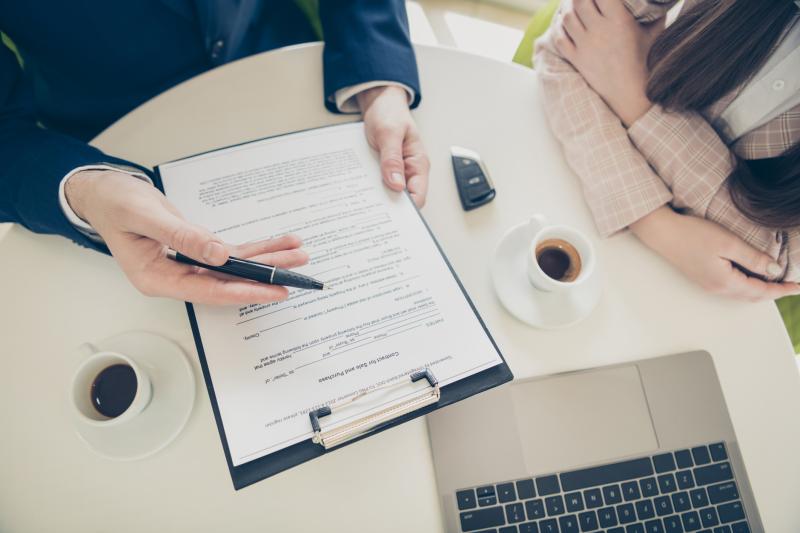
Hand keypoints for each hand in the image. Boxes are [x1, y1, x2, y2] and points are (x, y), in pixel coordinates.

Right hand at [65, 169, 307, 303]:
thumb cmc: (115, 204)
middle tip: (297, 272)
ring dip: (266, 260)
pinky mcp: (196, 252)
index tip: (273, 291)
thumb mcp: (144, 217)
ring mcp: (187, 266)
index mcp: (157, 279)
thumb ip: (182, 236)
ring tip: (297, 254)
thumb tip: (218, 254)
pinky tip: (278, 244)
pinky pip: (232, 254)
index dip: (243, 291)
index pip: (208, 290)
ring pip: (235, 268)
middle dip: (264, 276)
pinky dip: (255, 248)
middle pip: (228, 282)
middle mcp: (175, 277)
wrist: (105, 193)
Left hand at [357, 85, 429, 206]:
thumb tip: (397, 185)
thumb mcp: (389, 133)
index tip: (390, 215)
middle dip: (390, 206)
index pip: (418, 196)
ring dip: (379, 197)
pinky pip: (380, 184)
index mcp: (418, 163)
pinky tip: (361, 190)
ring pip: (390, 193)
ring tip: (364, 202)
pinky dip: (372, 188)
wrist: (379, 102)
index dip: (407, 210)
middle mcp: (410, 171)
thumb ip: (392, 159)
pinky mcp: (385, 170)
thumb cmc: (389, 113)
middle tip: (371, 211)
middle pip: (404, 199)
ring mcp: (397, 171)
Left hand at [554, 0, 660, 125]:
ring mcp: (585, 46)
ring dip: (567, 7)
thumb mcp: (654, 34)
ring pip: (567, 18)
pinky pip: (560, 38)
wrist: (631, 94)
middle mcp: (599, 31)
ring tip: (572, 3)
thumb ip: (655, 14)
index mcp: (619, 21)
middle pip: (580, 1)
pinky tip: (563, 22)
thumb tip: (660, 1)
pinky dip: (559, 27)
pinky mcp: (576, 60)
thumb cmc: (645, 62)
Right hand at [630, 207, 799, 300]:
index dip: (782, 289)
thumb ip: (753, 258)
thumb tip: (775, 270)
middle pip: (752, 296)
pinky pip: (732, 287)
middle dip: (773, 292)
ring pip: (742, 293)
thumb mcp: (728, 243)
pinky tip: (751, 274)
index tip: (798, 287)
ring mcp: (708, 284)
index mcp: (725, 282)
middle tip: (790, 285)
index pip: (762, 290)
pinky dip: (747, 284)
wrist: (661, 232)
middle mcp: (716, 288)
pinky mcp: (703, 277)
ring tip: (775, 280)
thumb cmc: (690, 235)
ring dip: (760, 289)